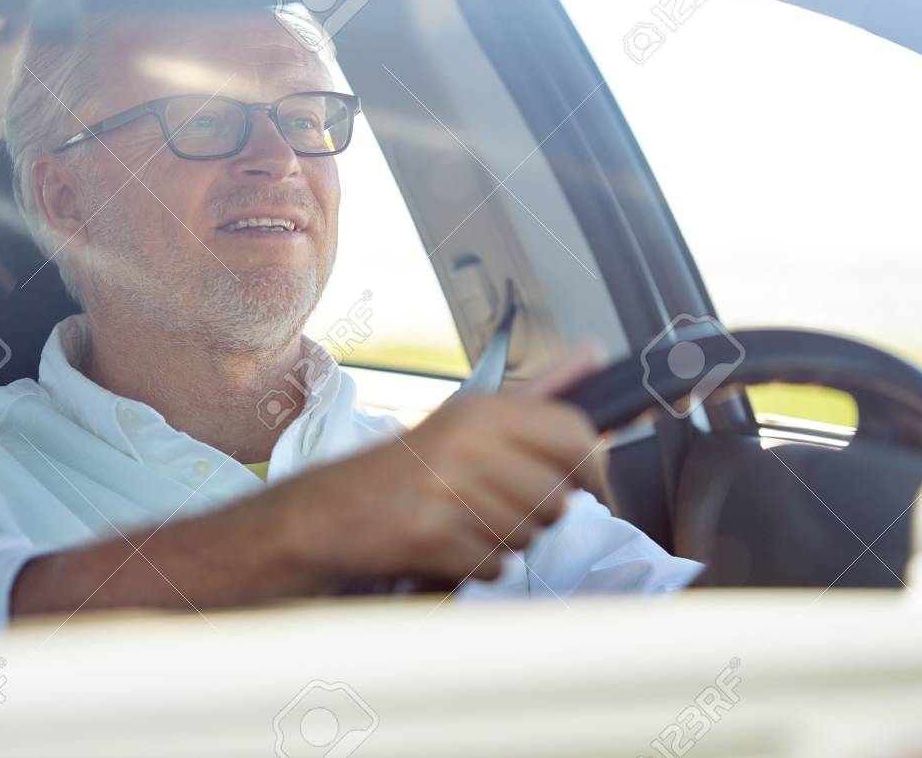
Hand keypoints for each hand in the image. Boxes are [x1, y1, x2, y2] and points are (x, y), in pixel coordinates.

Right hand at [273, 345, 606, 585]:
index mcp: (483, 410)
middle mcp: (468, 443)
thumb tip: (593, 355)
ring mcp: (448, 490)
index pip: (575, 434)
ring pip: (528, 535)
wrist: (328, 511)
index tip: (580, 481)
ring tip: (467, 522)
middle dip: (539, 514)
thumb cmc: (406, 468)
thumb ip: (536, 394)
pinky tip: (449, 545)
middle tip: (500, 505)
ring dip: (505, 541)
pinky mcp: (432, 536)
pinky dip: (477, 566)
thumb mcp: (468, 418)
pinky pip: (494, 566)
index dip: (590, 466)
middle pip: (558, 497)